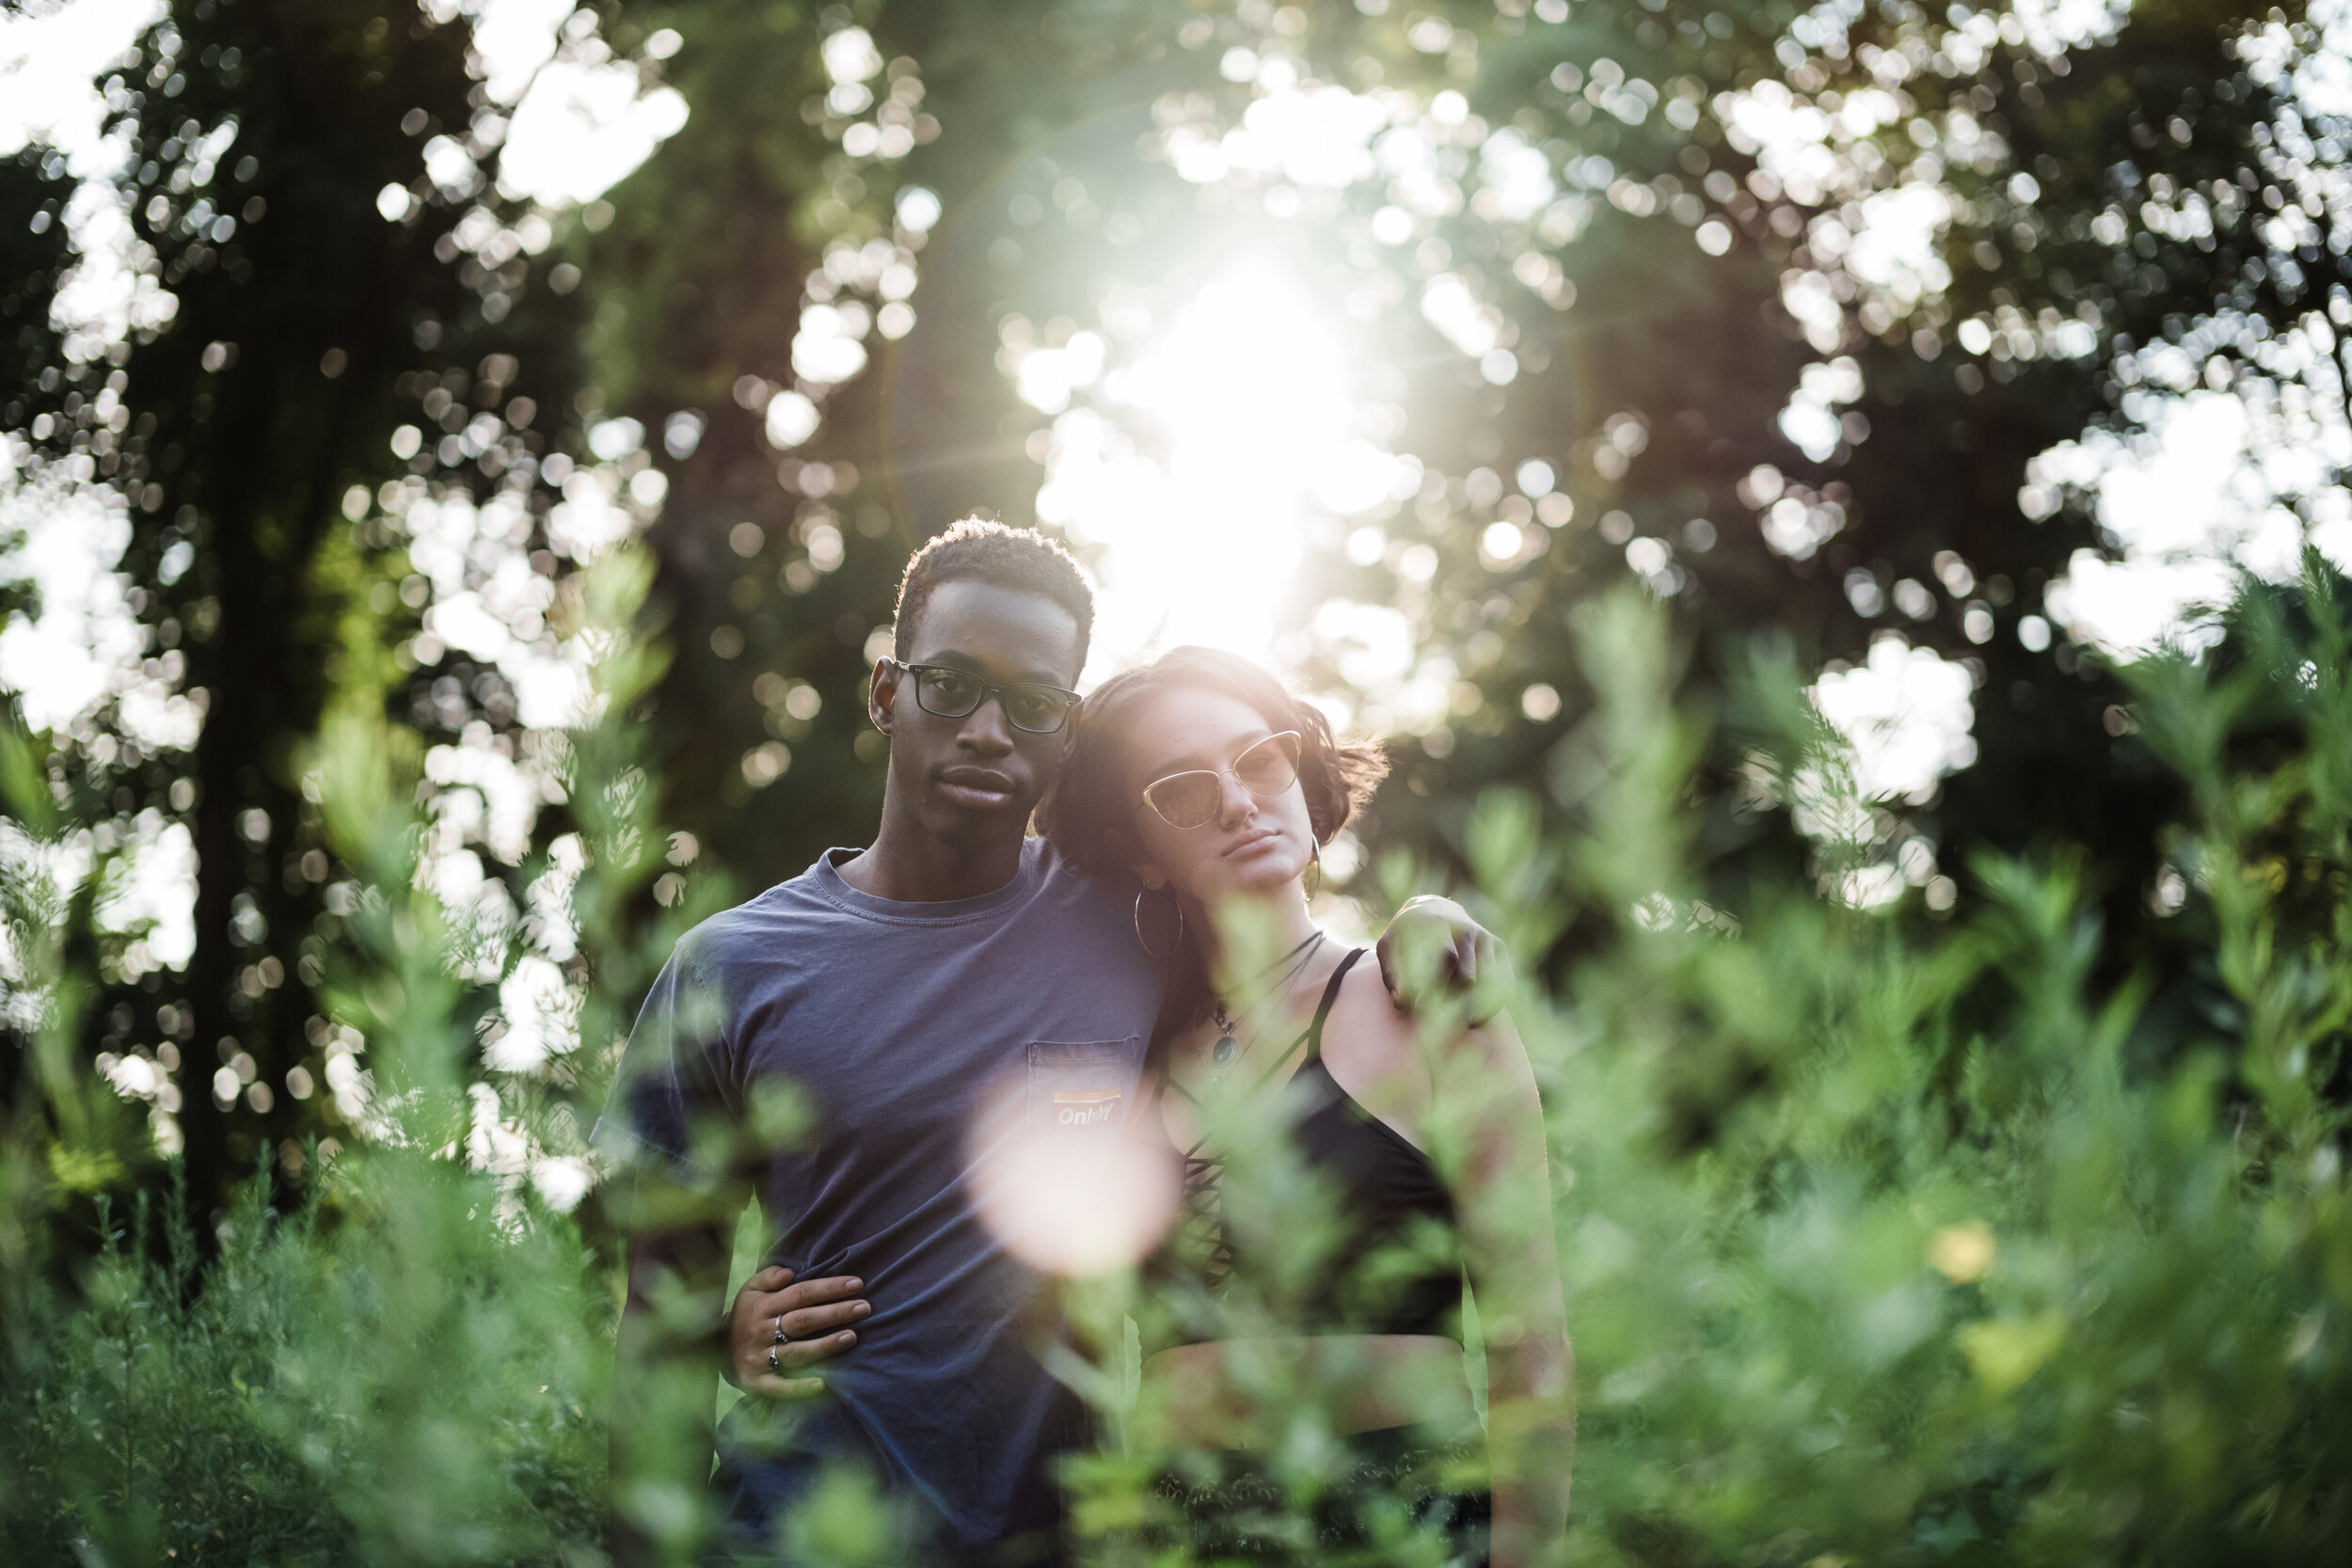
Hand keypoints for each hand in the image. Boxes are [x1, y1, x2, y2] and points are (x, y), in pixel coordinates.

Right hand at [725, 1265, 868, 1398]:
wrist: (713, 1352)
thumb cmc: (744, 1316)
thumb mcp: (749, 1290)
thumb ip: (768, 1276)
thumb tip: (789, 1272)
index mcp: (761, 1306)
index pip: (801, 1294)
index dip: (829, 1288)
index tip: (857, 1284)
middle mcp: (760, 1331)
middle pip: (803, 1320)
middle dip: (836, 1313)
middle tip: (865, 1308)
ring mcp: (759, 1358)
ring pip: (797, 1352)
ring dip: (825, 1345)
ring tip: (852, 1337)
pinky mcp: (757, 1382)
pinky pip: (780, 1386)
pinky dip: (800, 1387)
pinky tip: (823, 1384)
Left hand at [1375, 894, 1505, 1017]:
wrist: (1433, 909)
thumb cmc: (1405, 934)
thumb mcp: (1389, 946)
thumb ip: (1392, 973)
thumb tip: (1401, 1003)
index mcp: (1440, 925)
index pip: (1446, 959)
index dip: (1436, 987)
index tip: (1421, 1007)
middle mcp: (1467, 930)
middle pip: (1470, 976)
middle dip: (1458, 1003)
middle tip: (1445, 1022)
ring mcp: (1486, 938)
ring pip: (1491, 981)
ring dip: (1479, 1006)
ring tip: (1465, 1022)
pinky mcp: (1499, 948)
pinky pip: (1506, 981)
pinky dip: (1495, 1001)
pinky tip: (1479, 1014)